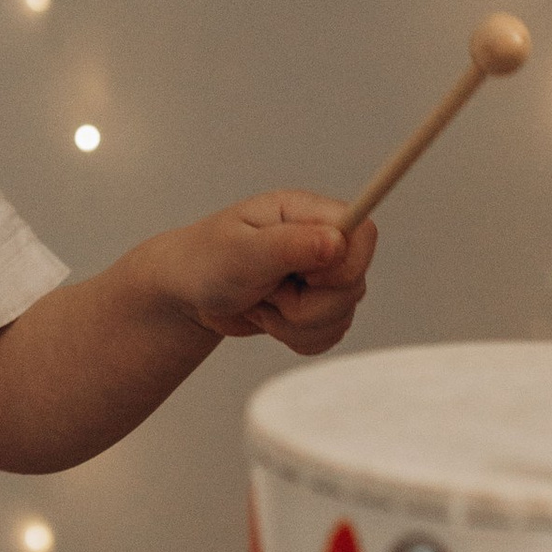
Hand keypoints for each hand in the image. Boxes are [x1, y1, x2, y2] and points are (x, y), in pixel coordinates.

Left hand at [152, 192, 376, 357]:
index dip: (345, 266)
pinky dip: (295, 337)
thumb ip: (289, 245)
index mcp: (307, 214)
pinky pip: (329, 336)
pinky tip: (269, 318)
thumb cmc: (204, 261)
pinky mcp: (316, 306)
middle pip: (354, 286)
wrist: (187, 294)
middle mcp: (321, 242)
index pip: (363, 234)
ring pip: (342, 317)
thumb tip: (337, 242)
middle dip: (305, 304)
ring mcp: (322, 277)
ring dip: (294, 324)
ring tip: (261, 301)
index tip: (306, 277)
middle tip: (266, 290)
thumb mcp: (240, 251)